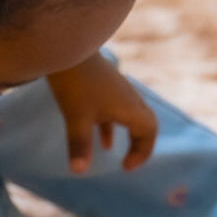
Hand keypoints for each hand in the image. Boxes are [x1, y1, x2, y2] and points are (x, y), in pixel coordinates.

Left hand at [43, 54, 158, 171]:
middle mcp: (128, 97)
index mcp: (129, 106)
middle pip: (145, 123)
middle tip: (129, 162)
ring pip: (129, 116)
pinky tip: (100, 140)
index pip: (149, 131)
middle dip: (139, 144)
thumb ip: (79, 144)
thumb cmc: (75, 82)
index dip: (142, 152)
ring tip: (114, 154)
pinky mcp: (103, 84)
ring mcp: (116, 89)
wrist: (67, 45)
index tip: (125, 168)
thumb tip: (79, 171)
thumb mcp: (76, 117)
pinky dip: (111, 126)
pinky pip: (114, 109)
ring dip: (125, 134)